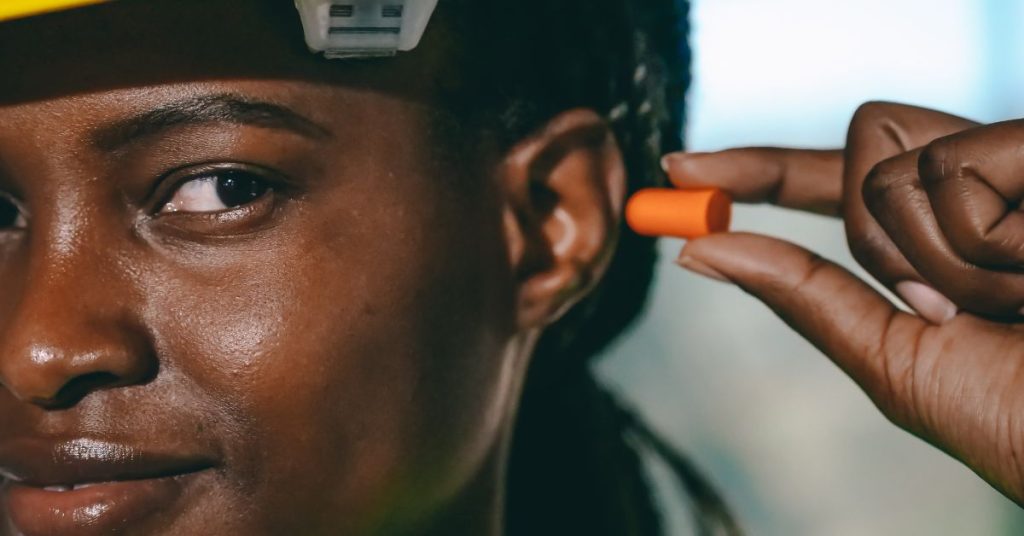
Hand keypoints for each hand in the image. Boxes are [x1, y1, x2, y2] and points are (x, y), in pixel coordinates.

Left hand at [663, 102, 1023, 504]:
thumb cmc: (1015, 417)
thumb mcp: (891, 358)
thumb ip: (803, 294)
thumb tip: (698, 249)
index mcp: (928, 237)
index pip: (827, 181)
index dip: (755, 169)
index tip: (679, 169)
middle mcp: (971, 187)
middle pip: (862, 153)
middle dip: (883, 238)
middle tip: (954, 304)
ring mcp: (1010, 165)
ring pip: (900, 160)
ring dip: (942, 252)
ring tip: (1016, 295)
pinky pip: (960, 160)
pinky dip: (984, 236)